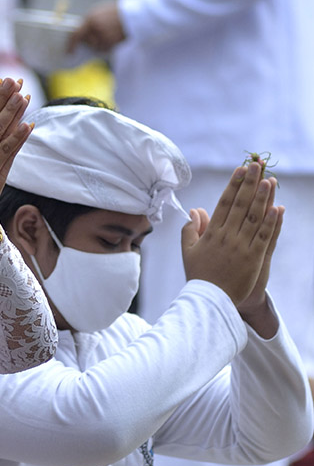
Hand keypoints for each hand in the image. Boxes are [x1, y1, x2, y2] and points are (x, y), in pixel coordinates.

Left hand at [68, 1, 124, 52]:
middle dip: (88, 42)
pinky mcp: (111, 43)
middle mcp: (95, 28)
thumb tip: (79, 35)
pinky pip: (104, 49)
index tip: (68, 52)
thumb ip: (88, 22)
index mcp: (90, 19)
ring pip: (95, 47)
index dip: (70, 45)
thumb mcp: (99, 12)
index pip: (75, 35)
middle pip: (86, 42)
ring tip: (109, 32)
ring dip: (99, 43)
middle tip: (96, 36)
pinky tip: (113, 36)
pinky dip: (106, 45)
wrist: (133, 15)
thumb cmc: (115, 13)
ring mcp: (103, 36)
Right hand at [181, 163, 281, 305]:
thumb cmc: (199, 275)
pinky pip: (264, 237)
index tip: (240, 170)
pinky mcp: (253, 259)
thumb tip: (194, 211)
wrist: (209, 300)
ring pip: (254, 218)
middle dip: (249, 183)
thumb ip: (191, 230)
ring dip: (263, 198)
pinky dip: (271, 223)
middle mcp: (226, 237)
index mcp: (211, 234)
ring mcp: (241, 247)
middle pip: (241, 205)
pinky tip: (277, 208)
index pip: (224, 203)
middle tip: (257, 165)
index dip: (233, 185)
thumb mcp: (188, 251)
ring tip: (269, 180)